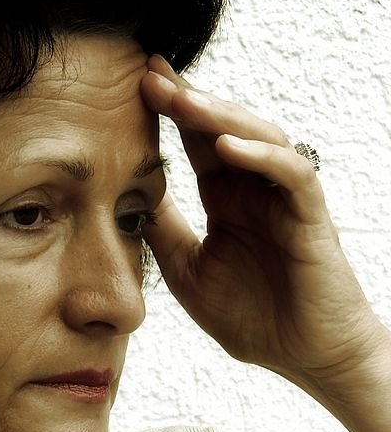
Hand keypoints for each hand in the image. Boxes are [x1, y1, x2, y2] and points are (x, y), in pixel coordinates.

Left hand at [139, 54, 385, 392]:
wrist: (306, 359)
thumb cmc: (254, 318)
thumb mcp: (187, 271)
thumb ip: (163, 231)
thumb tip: (119, 196)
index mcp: (225, 198)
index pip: (194, 143)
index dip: (168, 113)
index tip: (132, 83)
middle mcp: (254, 189)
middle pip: (222, 128)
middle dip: (187, 99)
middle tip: (149, 72)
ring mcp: (284, 199)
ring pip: (258, 138)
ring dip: (220, 116)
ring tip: (182, 99)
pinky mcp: (311, 218)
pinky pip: (292, 174)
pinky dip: (262, 157)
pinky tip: (228, 147)